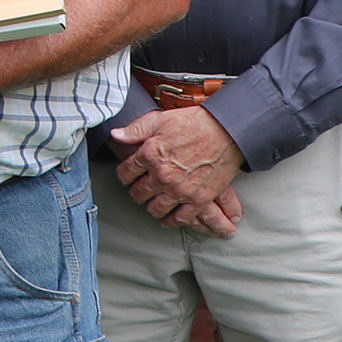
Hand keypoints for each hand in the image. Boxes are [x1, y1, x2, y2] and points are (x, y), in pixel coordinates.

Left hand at [111, 105, 246, 238]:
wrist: (227, 130)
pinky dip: (172, 221)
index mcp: (150, 155)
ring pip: (155, 209)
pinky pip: (180, 218)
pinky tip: (168, 218)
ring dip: (151, 207)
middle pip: (138, 194)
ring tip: (153, 202)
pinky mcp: (199, 199)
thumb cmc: (193, 123)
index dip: (124, 175)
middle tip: (139, 189)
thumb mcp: (160, 119)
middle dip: (136, 192)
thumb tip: (115, 135)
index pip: (124, 174)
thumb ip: (135, 130)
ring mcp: (180, 190)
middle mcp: (162, 175)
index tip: (127, 175)